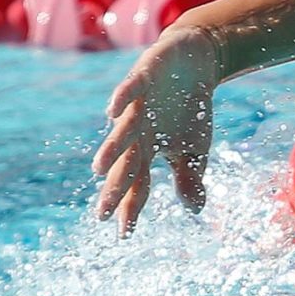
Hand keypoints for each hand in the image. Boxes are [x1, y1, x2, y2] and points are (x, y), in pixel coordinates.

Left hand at [92, 26, 219, 235]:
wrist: (194, 61)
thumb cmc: (189, 108)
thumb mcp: (195, 149)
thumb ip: (188, 178)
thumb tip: (193, 212)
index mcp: (149, 149)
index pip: (139, 183)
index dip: (132, 206)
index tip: (124, 234)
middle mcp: (137, 130)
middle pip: (125, 162)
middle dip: (115, 187)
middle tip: (102, 212)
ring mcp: (138, 104)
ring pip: (123, 130)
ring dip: (111, 149)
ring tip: (99, 170)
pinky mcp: (143, 76)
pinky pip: (131, 89)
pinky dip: (122, 99)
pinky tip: (112, 112)